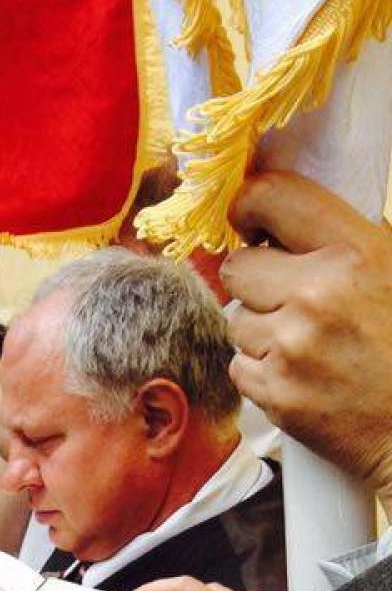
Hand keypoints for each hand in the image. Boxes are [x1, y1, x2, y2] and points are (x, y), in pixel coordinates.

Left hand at [223, 171, 391, 500]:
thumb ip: (342, 240)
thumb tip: (279, 222)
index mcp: (356, 251)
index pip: (272, 197)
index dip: (250, 206)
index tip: (251, 219)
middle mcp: (317, 294)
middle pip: (236, 267)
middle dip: (255, 279)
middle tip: (288, 296)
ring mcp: (291, 347)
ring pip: (235, 320)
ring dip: (261, 330)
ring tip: (308, 342)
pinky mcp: (274, 392)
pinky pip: (238, 365)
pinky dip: (261, 370)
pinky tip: (301, 373)